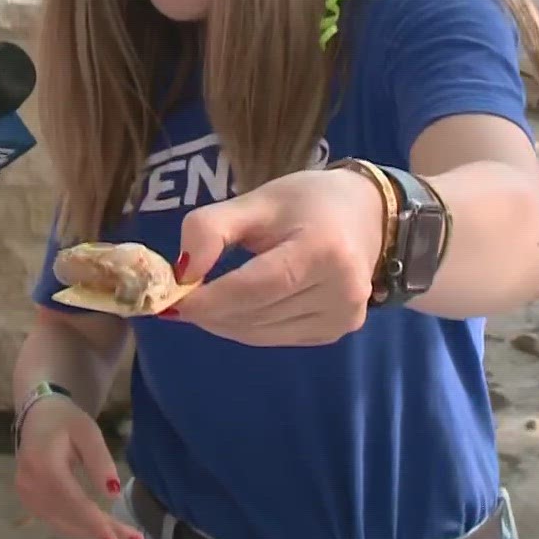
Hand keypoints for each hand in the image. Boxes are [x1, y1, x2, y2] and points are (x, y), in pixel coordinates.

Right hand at [13, 397, 142, 538]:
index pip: (72, 502)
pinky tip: (100, 530)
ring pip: (63, 524)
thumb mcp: (88, 432)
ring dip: (92, 534)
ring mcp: (26, 495)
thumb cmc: (65, 421)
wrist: (37, 416)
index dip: (94, 523)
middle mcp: (30, 485)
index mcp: (43, 465)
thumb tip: (113, 494)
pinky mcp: (29, 501)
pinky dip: (79, 528)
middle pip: (69, 517)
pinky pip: (56, 521)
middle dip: (101, 532)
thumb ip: (100, 461)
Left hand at [165, 167, 383, 346]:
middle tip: (177, 298)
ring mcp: (343, 318)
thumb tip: (182, 272)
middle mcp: (342, 292)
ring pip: (261, 333)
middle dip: (209, 311)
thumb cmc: (308, 202)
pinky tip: (233, 308)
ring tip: (202, 300)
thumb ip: (211, 228)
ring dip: (222, 322)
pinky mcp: (336, 333)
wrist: (367, 214)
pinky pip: (275, 338)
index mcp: (325, 250)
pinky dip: (245, 327)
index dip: (211, 298)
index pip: (256, 287)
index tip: (171, 300)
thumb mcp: (257, 200)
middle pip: (256, 313)